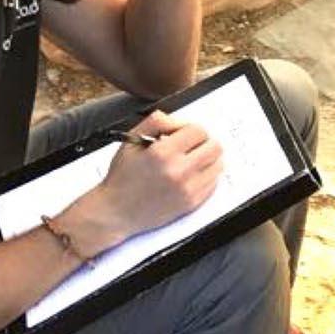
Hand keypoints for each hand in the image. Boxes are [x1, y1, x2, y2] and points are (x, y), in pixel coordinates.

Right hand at [93, 110, 222, 237]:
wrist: (116, 211)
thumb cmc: (122, 177)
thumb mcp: (131, 141)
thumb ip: (156, 123)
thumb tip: (178, 122)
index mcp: (162, 153)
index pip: (199, 131)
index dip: (192, 130)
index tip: (185, 135)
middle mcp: (178, 171)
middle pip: (214, 147)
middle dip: (203, 143)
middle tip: (191, 147)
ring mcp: (188, 189)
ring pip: (218, 165)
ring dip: (207, 160)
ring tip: (190, 162)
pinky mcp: (192, 203)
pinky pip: (214, 183)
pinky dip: (205, 177)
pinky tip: (189, 177)